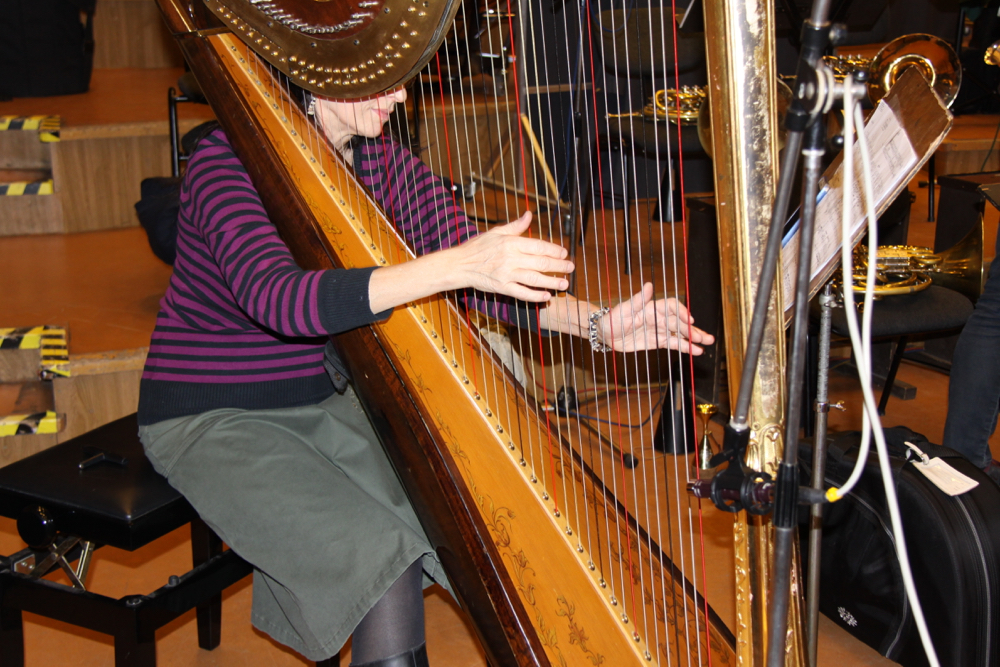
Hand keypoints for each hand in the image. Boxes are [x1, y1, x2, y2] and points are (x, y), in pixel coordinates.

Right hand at [448, 211, 573, 301]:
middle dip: (559, 266)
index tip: (564, 253)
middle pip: (541, 263)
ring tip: (564, 283)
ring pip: (535, 278)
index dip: (554, 250)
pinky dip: (535, 296)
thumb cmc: (477, 247)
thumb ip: (516, 226)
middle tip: (571, 268)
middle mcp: (511, 258)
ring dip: (552, 281)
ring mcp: (507, 274)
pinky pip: (522, 293)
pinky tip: (546, 296)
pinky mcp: (502, 287)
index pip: (539, 246)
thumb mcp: (496, 232)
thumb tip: (529, 215)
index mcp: (511, 242)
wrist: (460, 264)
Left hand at [600, 283, 714, 354]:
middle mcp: (659, 318)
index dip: (681, 311)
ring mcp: (659, 330)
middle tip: (703, 336)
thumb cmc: (613, 318)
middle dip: (692, 329)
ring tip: (707, 342)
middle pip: (679, 322)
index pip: (672, 306)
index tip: (689, 320)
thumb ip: (638, 300)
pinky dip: (685, 347)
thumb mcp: (623, 309)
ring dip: (694, 338)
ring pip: (680, 334)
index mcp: (652, 308)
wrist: (605, 333)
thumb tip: (649, 285)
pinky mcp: (658, 342)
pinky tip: (696, 351)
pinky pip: (674, 344)